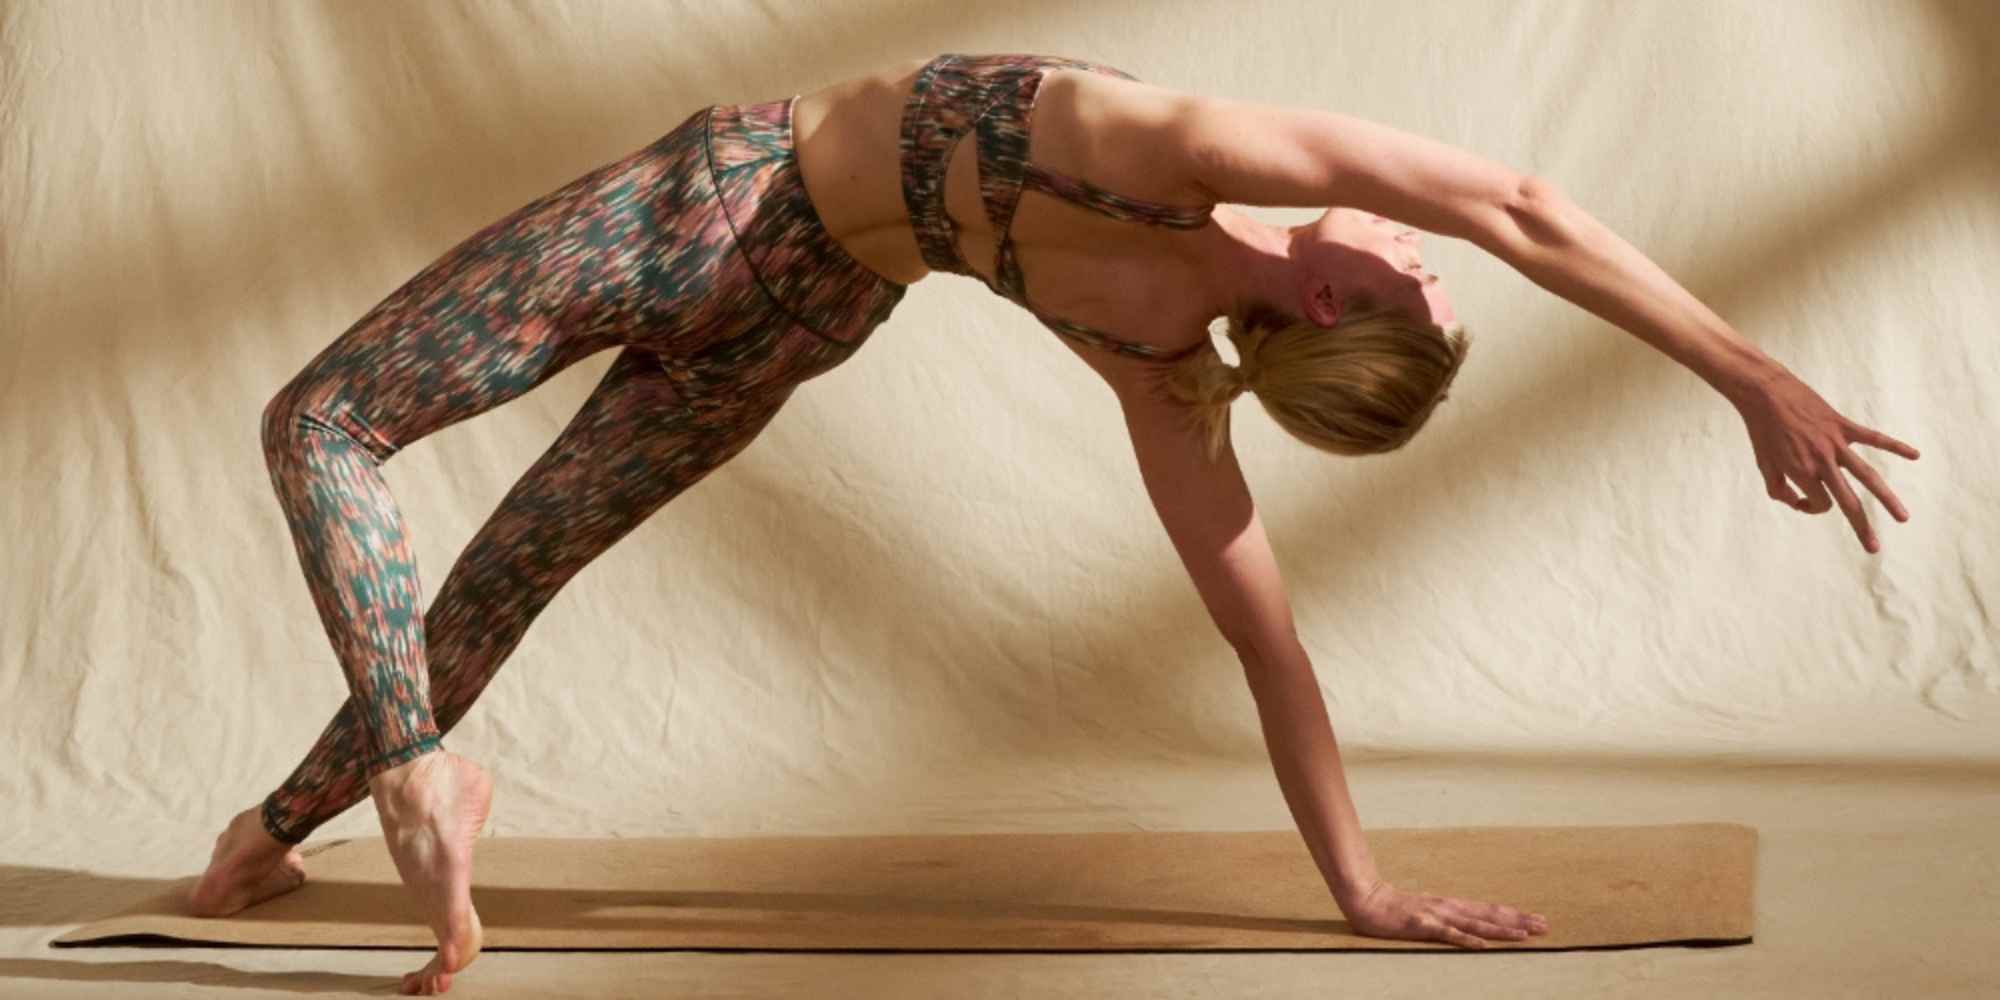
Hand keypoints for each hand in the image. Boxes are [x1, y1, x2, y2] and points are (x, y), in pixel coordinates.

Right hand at [1339, 877, 1548, 948]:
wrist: (1365, 899)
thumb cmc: (1395, 909)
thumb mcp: (1427, 912)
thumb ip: (1448, 919)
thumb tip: (1470, 928)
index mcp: (1452, 906)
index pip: (1490, 911)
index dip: (1515, 915)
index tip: (1538, 920)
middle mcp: (1449, 908)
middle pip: (1490, 916)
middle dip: (1518, 921)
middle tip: (1545, 925)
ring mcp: (1436, 916)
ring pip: (1475, 925)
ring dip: (1501, 930)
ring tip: (1524, 935)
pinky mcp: (1421, 925)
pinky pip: (1448, 934)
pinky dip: (1467, 940)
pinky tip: (1483, 946)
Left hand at [1731, 370, 1919, 552]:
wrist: (1766, 394)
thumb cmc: (1762, 432)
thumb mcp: (1763, 465)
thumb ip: (1778, 489)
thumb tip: (1797, 503)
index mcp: (1801, 473)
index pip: (1820, 504)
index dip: (1812, 507)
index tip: (1803, 499)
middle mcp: (1821, 462)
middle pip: (1848, 502)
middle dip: (1861, 527)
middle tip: (1874, 548)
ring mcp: (1835, 444)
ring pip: (1868, 477)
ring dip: (1887, 499)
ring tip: (1902, 518)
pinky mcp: (1843, 426)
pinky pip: (1875, 438)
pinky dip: (1896, 446)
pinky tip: (1916, 455)